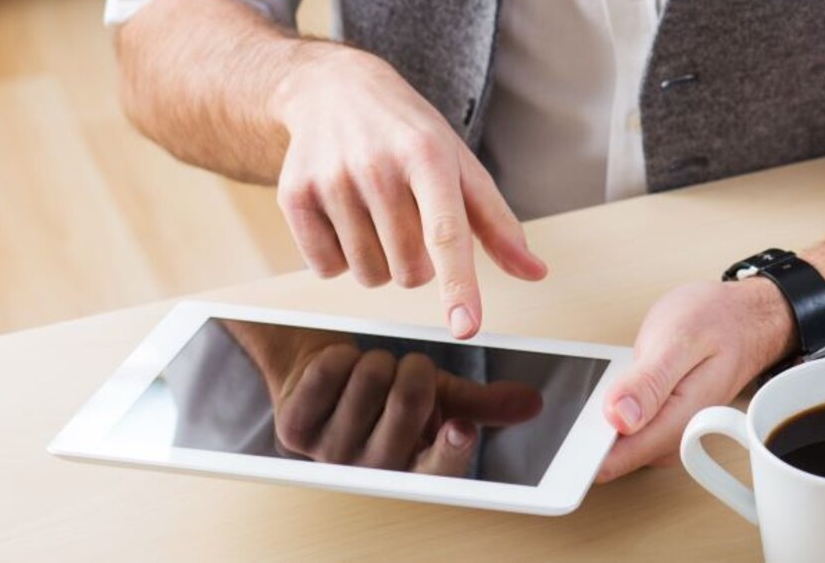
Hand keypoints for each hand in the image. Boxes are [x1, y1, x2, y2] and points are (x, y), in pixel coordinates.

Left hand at [265, 332, 543, 472]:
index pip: (439, 469)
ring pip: (371, 377)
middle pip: (409, 400)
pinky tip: (338, 369)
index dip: (449, 450)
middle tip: (407, 369)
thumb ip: (483, 401)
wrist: (324, 376)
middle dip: (414, 367)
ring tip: (369, 371)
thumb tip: (531, 403)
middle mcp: (373, 470)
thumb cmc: (386, 390)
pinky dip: (339, 354)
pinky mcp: (292, 430)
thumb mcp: (438, 395)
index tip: (461, 427)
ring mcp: (330, 454)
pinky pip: (331, 370)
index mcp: (413, 466)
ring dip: (376, 358)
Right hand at [270, 44, 547, 337]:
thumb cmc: (410, 135)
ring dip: (381, 263)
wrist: (335, 91)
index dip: (459, 285)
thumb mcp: (460, 165)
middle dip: (418, 262)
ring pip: (368, 276)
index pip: (447, 233)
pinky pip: (325, 269)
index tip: (466, 327)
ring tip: (378, 217)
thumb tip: (536, 272)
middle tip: (411, 219)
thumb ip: (497, 224)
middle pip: (409, 270)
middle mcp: (378, 167)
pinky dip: (340, 259)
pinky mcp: (293, 196)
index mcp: (429, 156)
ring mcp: (331, 181)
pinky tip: (345, 218)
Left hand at [595, 278, 795, 482]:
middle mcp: (675, 438)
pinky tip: (622, 380)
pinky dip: (613, 407)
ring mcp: (668, 434)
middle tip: (603, 380)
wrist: (746, 318)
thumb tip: (618, 417)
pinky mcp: (661, 425)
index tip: (571, 421)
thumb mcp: (681, 337)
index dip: (583, 445)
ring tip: (617, 374)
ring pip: (614, 442)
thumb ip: (650, 381)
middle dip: (590, 426)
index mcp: (679, 422)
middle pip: (610, 454)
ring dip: (601, 416)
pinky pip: (623, 429)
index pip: (615, 460)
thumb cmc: (719, 321)